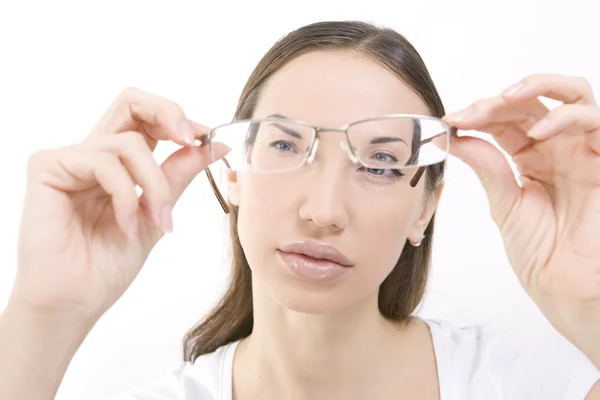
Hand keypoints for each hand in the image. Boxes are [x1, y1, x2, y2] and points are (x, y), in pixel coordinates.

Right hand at [10, 87, 228, 324]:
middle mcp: (93, 153)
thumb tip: (216, 143)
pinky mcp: (47, 167)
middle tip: (190, 138)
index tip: (207, 138)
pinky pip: (103, 161)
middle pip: (131, 100)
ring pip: (129, 141)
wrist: (75, 302)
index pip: (147, 117)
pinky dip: (125, 194)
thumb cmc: (108, 264)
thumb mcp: (157, 213)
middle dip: (169, 114)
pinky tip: (125, 225)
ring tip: (156, 220)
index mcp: (118, 162)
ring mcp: (68, 159)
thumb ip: (179, 175)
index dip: (179, 119)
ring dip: (154, 184)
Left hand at [442, 74, 599, 362]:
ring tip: (503, 101)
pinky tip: (538, 133)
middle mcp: (557, 148)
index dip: (478, 114)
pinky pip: (595, 122)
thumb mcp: (506, 205)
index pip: (504, 121)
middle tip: (469, 113)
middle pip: (531, 102)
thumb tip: (457, 137)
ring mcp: (583, 151)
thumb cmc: (542, 254)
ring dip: (537, 88)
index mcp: (530, 158)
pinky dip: (566, 117)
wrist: (568, 288)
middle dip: (497, 101)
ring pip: (571, 95)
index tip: (450, 120)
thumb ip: (488, 168)